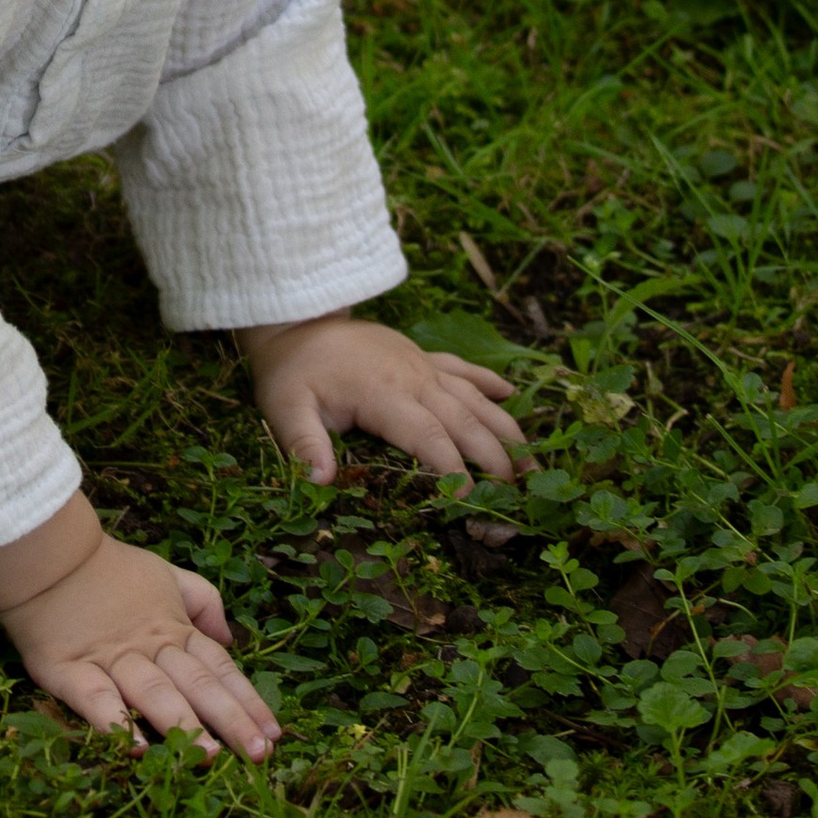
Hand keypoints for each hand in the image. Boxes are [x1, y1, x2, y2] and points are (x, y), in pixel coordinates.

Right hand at [0, 497, 278, 760]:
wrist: (45, 556)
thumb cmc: (108, 569)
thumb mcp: (166, 574)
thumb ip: (203, 601)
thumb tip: (231, 638)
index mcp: (173, 628)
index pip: (219, 667)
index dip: (248, 700)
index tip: (274, 733)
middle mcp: (148, 647)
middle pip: (196, 684)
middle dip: (230, 719)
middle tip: (258, 754)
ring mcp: (109, 659)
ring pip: (154, 693)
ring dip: (184, 724)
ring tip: (211, 757)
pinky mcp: (68, 671)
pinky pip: (97, 700)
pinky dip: (116, 723)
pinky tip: (136, 749)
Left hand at [240, 309, 526, 488]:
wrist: (297, 318)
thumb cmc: (291, 370)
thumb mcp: (284, 406)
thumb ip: (303, 442)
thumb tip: (320, 480)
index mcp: (383, 393)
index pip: (429, 435)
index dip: (453, 468)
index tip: (472, 499)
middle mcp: (413, 377)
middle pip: (465, 420)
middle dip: (496, 457)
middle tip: (520, 493)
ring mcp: (421, 365)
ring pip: (474, 397)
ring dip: (505, 428)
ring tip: (532, 461)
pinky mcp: (421, 356)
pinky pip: (462, 368)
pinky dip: (488, 382)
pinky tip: (512, 394)